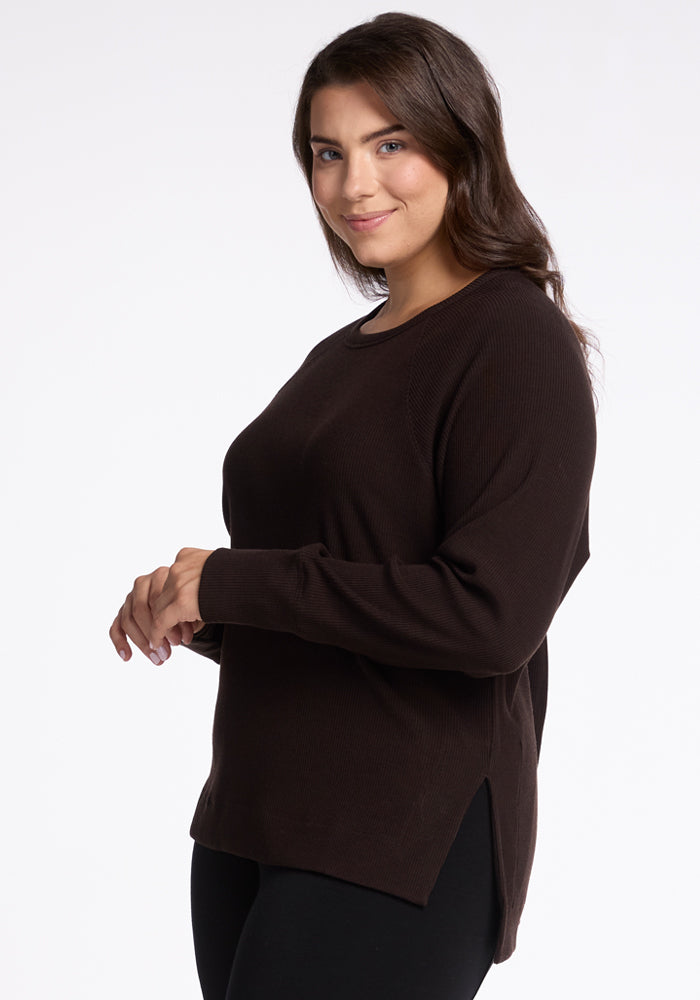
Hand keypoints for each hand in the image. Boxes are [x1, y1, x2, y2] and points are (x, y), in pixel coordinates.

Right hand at [109, 548, 211, 663]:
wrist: (189, 596)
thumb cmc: (192, 601)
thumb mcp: (193, 606)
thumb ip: (185, 618)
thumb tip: (177, 639)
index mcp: (161, 576)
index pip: (156, 602)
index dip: (166, 625)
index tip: (178, 643)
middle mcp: (143, 583)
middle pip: (139, 611)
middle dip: (153, 635)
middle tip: (166, 654)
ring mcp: (131, 596)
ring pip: (128, 620)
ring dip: (142, 643)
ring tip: (158, 659)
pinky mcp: (123, 609)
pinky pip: (116, 626)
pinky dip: (120, 642)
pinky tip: (127, 656)